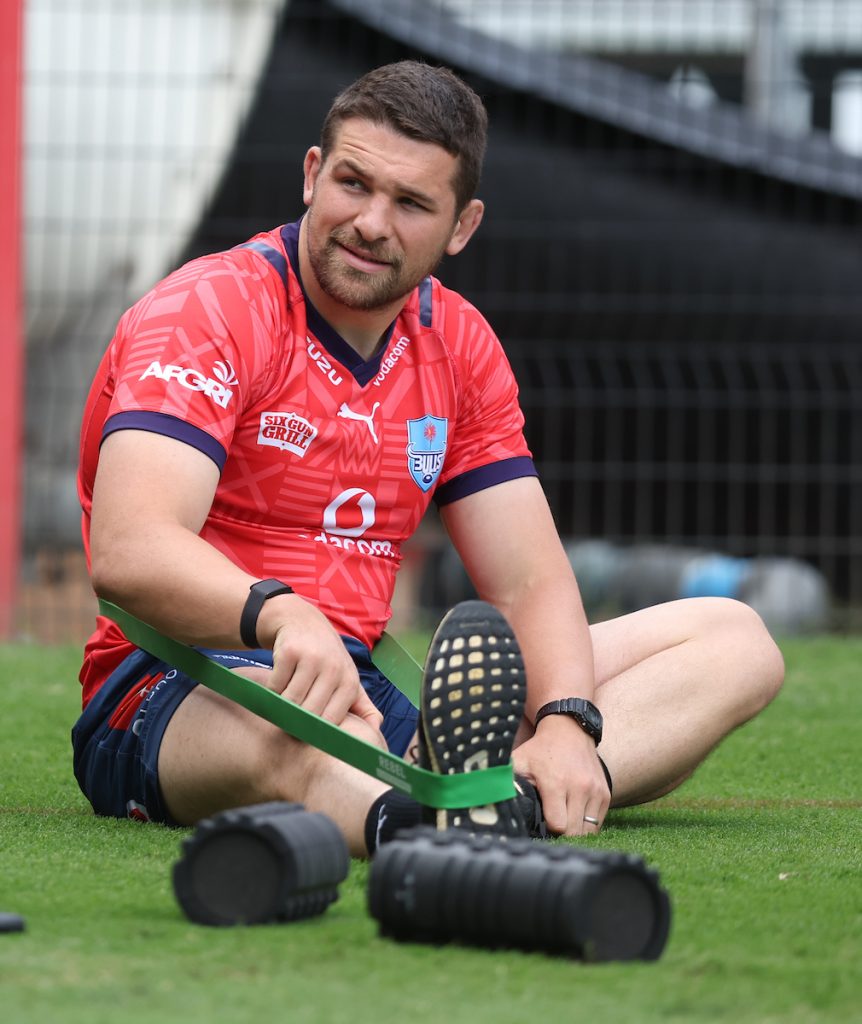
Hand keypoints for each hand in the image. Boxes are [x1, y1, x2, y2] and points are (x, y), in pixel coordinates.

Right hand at [265, 597, 382, 730]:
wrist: (303, 621)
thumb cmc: (327, 658)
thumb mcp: (348, 677)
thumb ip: (362, 705)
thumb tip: (376, 728)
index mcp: (350, 682)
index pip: (330, 722)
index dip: (315, 732)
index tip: (306, 730)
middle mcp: (334, 669)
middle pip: (308, 714)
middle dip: (295, 720)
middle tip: (289, 718)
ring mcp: (312, 658)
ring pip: (290, 701)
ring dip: (282, 705)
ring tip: (285, 699)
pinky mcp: (289, 652)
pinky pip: (275, 686)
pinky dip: (272, 689)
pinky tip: (279, 681)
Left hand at [513, 716, 610, 834]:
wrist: (569, 730)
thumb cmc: (540, 750)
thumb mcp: (518, 761)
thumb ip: (507, 782)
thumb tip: (491, 802)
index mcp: (556, 783)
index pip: (557, 826)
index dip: (546, 829)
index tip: (539, 822)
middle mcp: (580, 788)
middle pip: (574, 832)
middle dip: (560, 834)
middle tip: (549, 823)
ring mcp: (596, 791)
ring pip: (588, 831)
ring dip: (575, 830)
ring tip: (562, 818)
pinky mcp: (605, 793)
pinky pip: (598, 823)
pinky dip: (586, 824)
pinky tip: (574, 813)